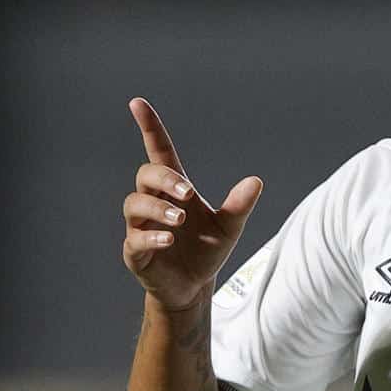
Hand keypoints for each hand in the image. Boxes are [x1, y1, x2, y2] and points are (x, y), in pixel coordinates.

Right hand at [121, 97, 263, 311]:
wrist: (194, 287)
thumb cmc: (207, 251)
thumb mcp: (229, 228)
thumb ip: (239, 206)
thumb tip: (255, 181)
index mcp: (175, 190)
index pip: (159, 151)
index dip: (149, 128)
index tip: (138, 103)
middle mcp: (154, 203)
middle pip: (146, 174)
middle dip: (165, 179)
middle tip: (187, 193)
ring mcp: (141, 226)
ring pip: (134, 203)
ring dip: (158, 208)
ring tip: (180, 219)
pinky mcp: (136, 251)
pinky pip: (135, 238)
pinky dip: (151, 236)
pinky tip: (168, 240)